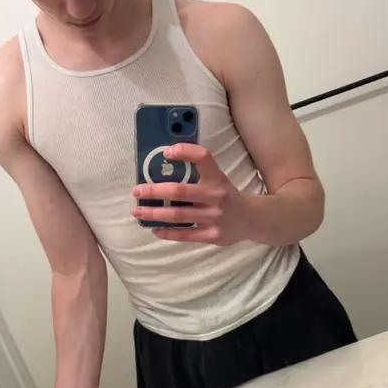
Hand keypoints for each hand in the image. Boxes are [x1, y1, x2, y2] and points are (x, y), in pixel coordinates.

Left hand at [132, 144, 249, 244]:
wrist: (250, 219)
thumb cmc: (225, 196)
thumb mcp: (218, 179)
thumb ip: (197, 174)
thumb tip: (161, 167)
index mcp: (217, 177)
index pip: (203, 157)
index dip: (185, 152)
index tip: (165, 153)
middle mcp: (217, 196)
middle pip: (180, 191)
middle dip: (155, 191)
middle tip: (137, 191)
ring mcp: (215, 217)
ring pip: (179, 215)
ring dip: (155, 213)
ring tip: (138, 212)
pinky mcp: (213, 235)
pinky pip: (185, 235)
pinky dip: (167, 232)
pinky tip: (154, 229)